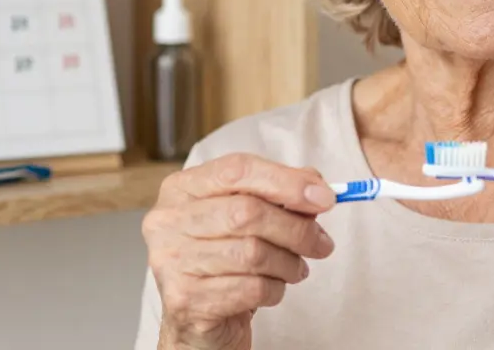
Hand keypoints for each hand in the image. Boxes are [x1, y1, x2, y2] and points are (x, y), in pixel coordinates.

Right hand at [143, 153, 337, 349]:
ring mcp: (172, 260)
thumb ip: (278, 194)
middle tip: (321, 243)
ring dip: (288, 263)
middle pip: (247, 212)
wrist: (197, 323)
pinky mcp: (185, 299)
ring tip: (296, 269)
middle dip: (296, 228)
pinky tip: (272, 289)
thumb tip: (316, 186)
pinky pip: (250, 288)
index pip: (237, 170)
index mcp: (182, 188)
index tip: (325, 197)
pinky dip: (274, 290)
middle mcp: (168, 220)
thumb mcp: (247, 219)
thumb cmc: (224, 262)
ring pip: (252, 253)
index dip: (286, 181)